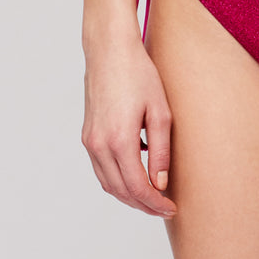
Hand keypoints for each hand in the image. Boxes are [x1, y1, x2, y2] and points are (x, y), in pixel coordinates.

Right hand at [81, 35, 177, 217]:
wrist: (109, 50)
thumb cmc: (138, 74)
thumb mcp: (160, 111)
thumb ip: (161, 151)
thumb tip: (160, 184)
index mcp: (119, 141)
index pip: (137, 188)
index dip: (155, 203)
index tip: (171, 208)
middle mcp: (99, 145)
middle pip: (121, 191)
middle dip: (143, 204)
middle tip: (164, 207)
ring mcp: (89, 141)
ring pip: (108, 183)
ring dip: (128, 195)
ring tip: (151, 196)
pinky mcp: (87, 135)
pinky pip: (101, 168)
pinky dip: (117, 179)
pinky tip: (136, 174)